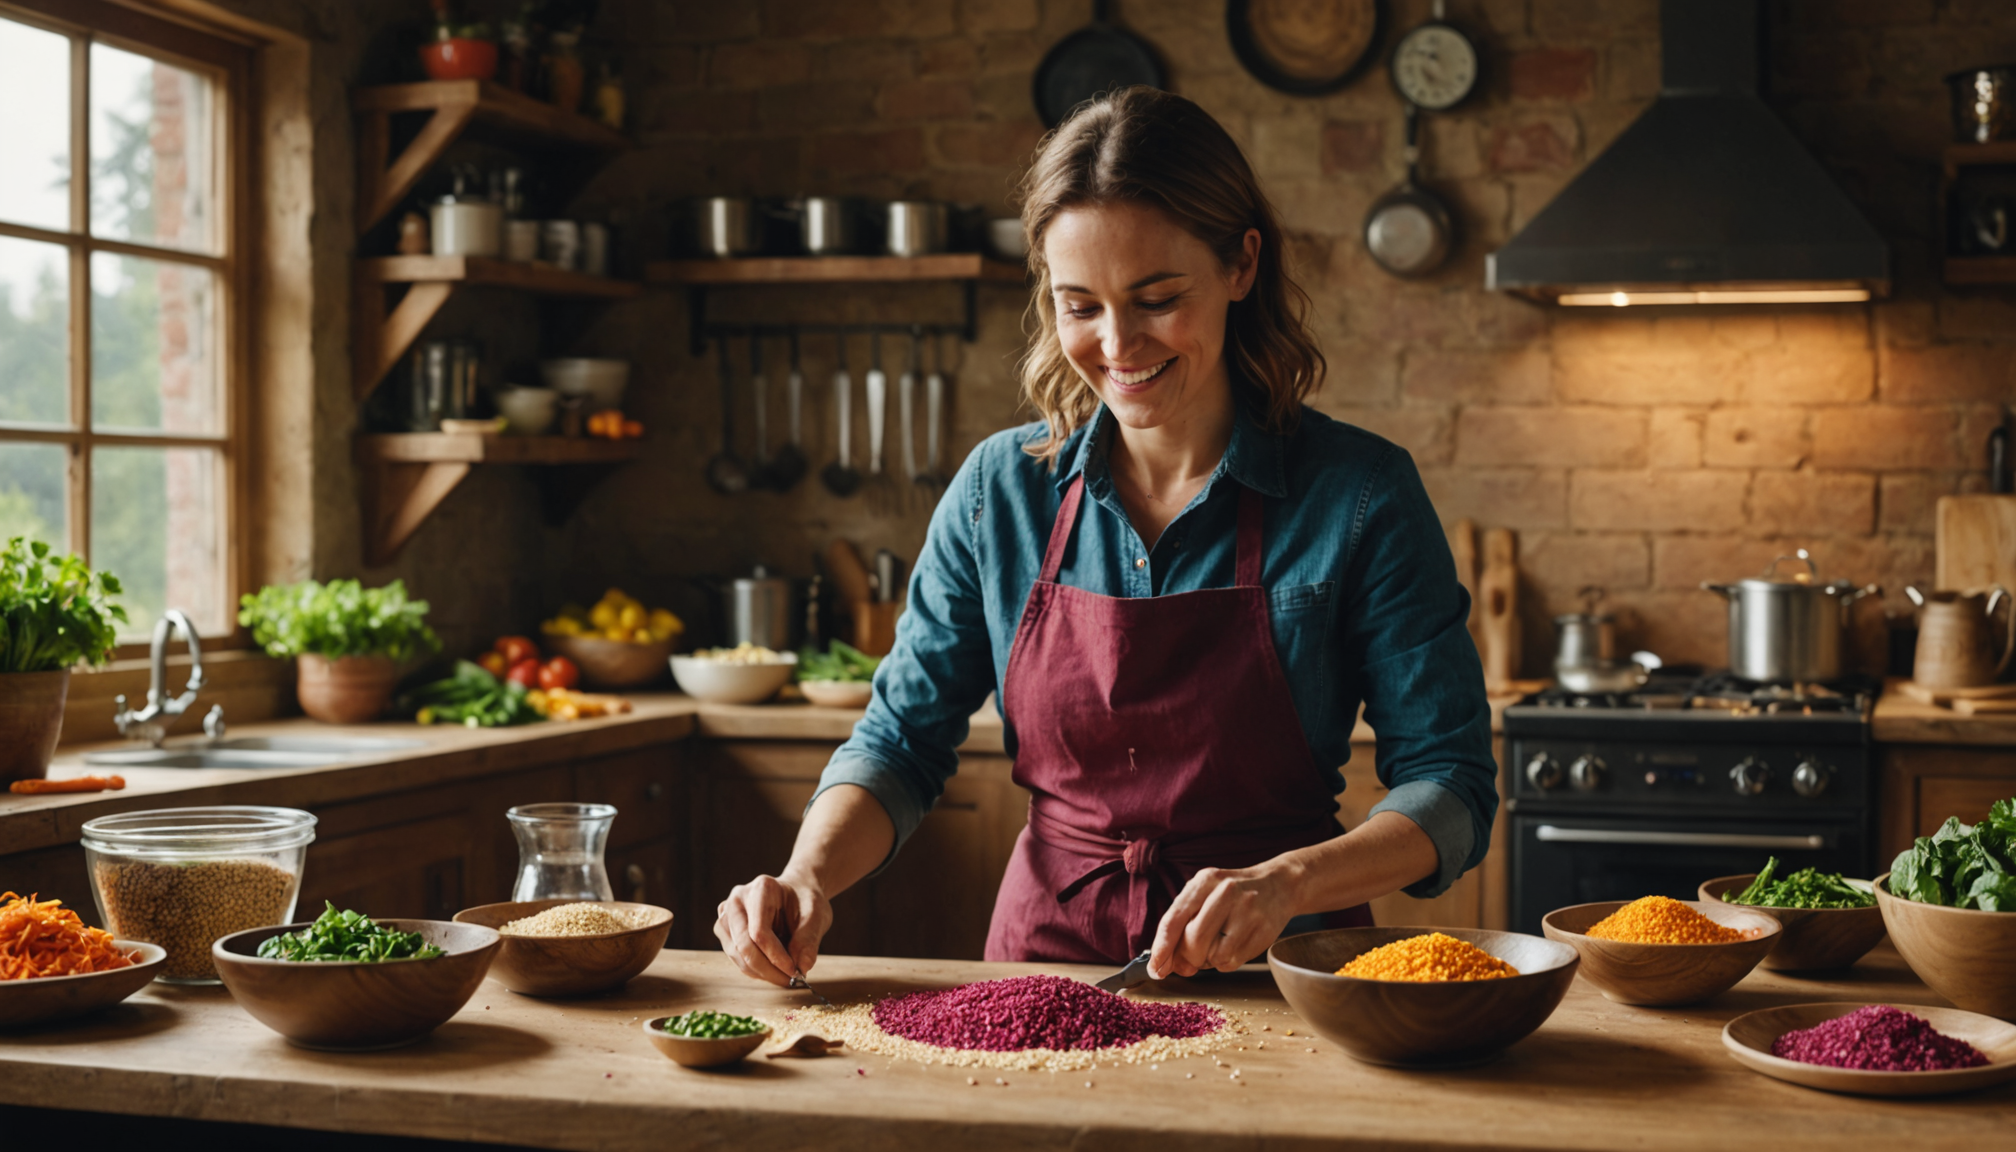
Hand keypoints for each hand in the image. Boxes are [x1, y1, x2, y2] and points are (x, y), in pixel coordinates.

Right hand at [713, 871, 831, 986]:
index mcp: (761, 889)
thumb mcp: (817, 915)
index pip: (759, 931)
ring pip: (737, 955)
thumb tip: (803, 966)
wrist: (796, 894)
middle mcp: (737, 900)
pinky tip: (773, 969)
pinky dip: (755, 969)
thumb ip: (809, 939)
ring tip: (784, 975)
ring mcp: (726, 915)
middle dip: (768, 969)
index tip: (794, 971)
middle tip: (790, 981)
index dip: (775, 956)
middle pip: (744, 945)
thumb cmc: (805, 902)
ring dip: (761, 972)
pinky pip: (736, 958)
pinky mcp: (725, 931)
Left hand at [1148, 863, 1300, 978]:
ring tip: (1217, 944)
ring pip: (1214, 955)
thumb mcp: (1205, 894)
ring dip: (1209, 960)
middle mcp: (1226, 892)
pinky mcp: (1264, 931)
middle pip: (1194, 941)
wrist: (1279, 885)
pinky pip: (1233, 962)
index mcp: (1205, 881)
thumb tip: (1168, 965)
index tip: (1155, 969)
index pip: (1174, 919)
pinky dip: (1226, 962)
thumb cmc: (1233, 893)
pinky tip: (1232, 946)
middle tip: (1190, 961)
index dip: (1161, 948)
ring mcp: (1248, 911)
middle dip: (1188, 958)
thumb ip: (1183, 923)